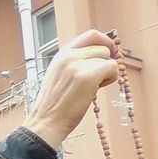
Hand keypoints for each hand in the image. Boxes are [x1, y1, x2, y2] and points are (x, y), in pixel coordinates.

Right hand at [23, 29, 121, 149]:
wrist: (45, 122)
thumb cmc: (54, 105)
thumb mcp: (60, 76)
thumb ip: (76, 63)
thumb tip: (102, 55)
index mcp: (61, 55)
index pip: (91, 36)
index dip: (105, 41)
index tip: (110, 51)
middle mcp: (68, 56)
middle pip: (102, 47)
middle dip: (106, 61)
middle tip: (100, 77)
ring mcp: (77, 65)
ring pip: (108, 58)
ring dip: (107, 72)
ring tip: (94, 86)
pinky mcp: (88, 76)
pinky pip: (112, 68)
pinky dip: (111, 78)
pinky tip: (98, 89)